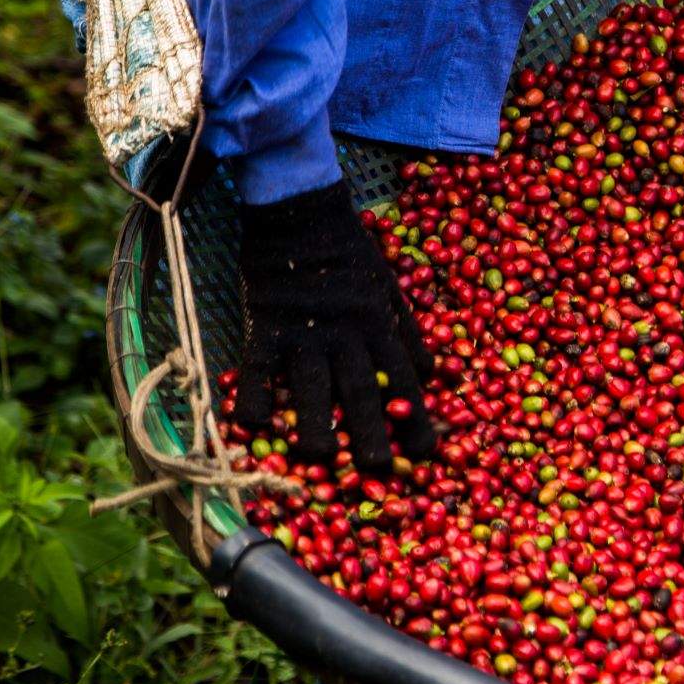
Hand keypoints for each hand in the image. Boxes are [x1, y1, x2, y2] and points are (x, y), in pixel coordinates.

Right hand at [234, 180, 436, 471]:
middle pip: (361, 392)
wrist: (299, 212)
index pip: (404, 380)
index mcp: (380, 324)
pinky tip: (252, 426)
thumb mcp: (390, 286)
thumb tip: (430, 373)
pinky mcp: (265, 326)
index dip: (416, 418)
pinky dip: (253, 397)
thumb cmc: (349, 251)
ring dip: (316, 427)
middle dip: (372, 435)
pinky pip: (257, 369)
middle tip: (380, 472)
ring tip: (320, 460)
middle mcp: (346, 333)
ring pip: (311, 387)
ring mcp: (304, 332)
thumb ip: (407, 332)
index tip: (427, 454)